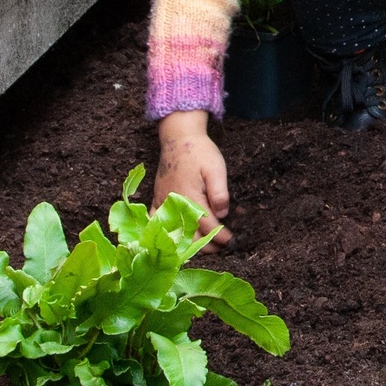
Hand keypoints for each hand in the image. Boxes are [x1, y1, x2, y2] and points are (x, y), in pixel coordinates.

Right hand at [153, 111, 231, 241]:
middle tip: (220, 248)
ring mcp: (163, 202)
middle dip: (206, 244)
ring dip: (188, 242)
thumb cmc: (199, 152)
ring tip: (204, 246)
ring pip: (174, 231)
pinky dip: (164, 232)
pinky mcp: (157, 198)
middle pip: (189, 234)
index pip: (207, 225)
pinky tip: (173, 240)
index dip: (220, 236)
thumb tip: (222, 214)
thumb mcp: (216, 168)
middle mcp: (174, 203)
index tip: (230, 242)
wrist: (178, 138)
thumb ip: (219, 193)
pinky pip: (156, 220)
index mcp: (190, 197)